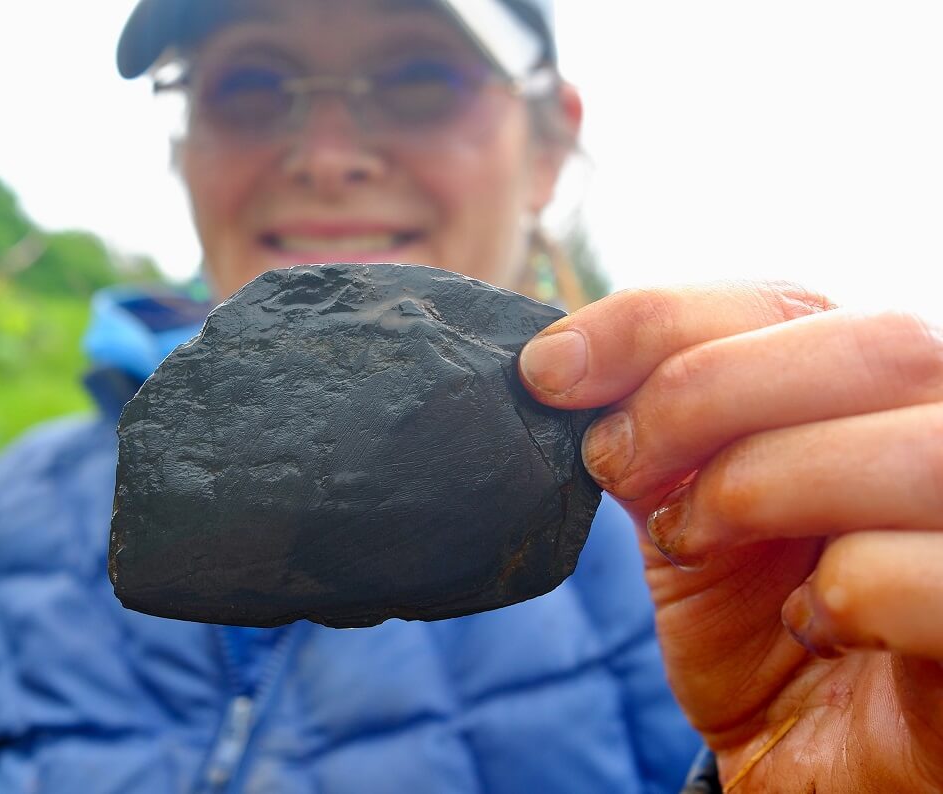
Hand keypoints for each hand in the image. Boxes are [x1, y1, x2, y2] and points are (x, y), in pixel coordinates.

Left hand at [519, 282, 942, 792]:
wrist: (807, 762)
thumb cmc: (756, 632)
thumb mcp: (687, 512)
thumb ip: (656, 433)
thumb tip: (567, 360)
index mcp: (883, 393)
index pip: (796, 300)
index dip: (663, 318)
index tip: (551, 367)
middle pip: (877, 346)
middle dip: (706, 395)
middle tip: (615, 459)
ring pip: (918, 449)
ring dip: (762, 485)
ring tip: (692, 539)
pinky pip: (940, 570)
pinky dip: (848, 589)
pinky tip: (805, 622)